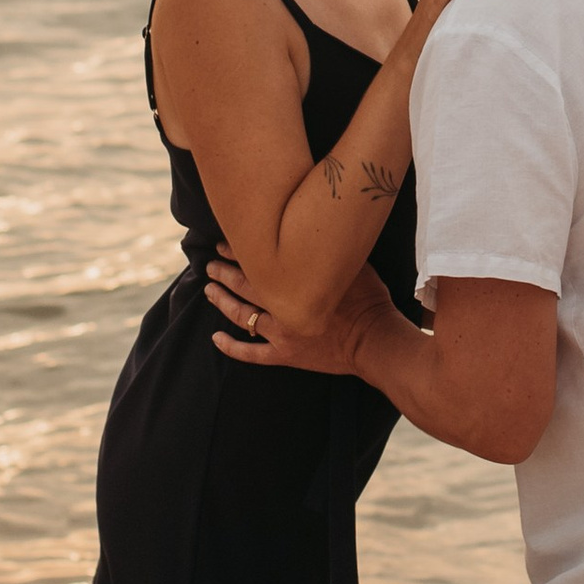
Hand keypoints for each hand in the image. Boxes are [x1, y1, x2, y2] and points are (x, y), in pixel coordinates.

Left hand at [208, 255, 384, 377]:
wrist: (375, 340)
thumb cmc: (368, 299)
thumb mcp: (352, 264)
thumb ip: (328, 252)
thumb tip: (318, 228)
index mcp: (296, 283)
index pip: (258, 263)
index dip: (238, 252)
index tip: (224, 243)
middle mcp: (283, 308)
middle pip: (244, 287)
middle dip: (223, 273)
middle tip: (210, 264)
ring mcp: (282, 334)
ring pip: (242, 316)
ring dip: (222, 301)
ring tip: (208, 290)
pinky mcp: (285, 356)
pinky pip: (251, 354)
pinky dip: (231, 347)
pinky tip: (215, 338)